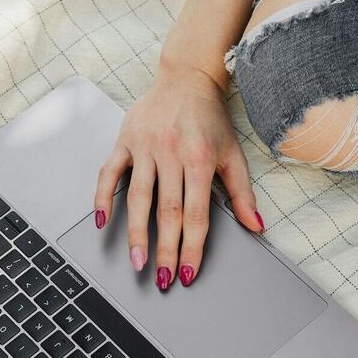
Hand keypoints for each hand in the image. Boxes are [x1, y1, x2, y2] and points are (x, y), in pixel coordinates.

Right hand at [93, 64, 262, 289]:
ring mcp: (145, 147)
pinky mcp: (125, 140)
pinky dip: (103, 197)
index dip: (191, 246)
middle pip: (167, 212)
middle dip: (165, 250)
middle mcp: (171, 153)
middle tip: (162, 280)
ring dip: (136, 234)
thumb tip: (256, 226)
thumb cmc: (209, 117)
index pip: (196, 213)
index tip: (187, 272)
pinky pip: (109, 173)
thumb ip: (243, 193)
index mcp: (200, 158)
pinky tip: (102, 221)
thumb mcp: (233, 153)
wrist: (187, 77)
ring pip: (138, 198)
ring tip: (136, 261)